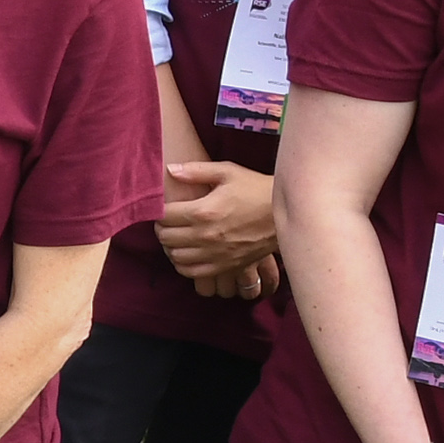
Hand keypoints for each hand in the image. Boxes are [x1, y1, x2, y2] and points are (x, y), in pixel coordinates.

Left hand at [155, 153, 281, 294]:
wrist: (286, 216)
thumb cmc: (256, 190)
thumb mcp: (228, 172)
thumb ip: (196, 171)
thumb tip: (170, 170)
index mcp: (203, 211)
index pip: (163, 216)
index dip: (158, 210)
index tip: (163, 206)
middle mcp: (205, 235)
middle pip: (165, 237)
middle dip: (162, 227)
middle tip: (168, 220)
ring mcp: (214, 254)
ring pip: (174, 256)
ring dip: (170, 246)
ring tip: (177, 236)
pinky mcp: (224, 266)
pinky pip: (191, 272)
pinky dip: (182, 264)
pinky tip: (186, 253)